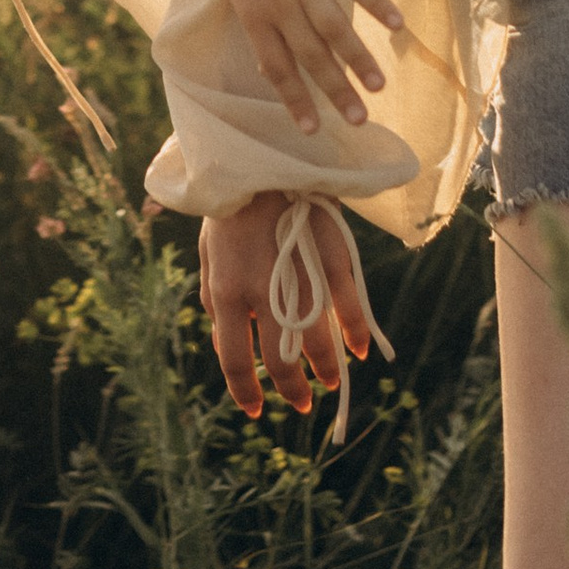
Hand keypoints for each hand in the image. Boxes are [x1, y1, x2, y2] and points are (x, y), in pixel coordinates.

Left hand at [200, 193, 372, 418]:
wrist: (261, 157)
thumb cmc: (230, 209)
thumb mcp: (208, 254)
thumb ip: (214, 300)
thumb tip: (224, 343)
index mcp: (226, 290)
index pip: (235, 358)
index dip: (245, 392)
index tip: (256, 411)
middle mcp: (261, 288)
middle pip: (280, 358)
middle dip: (291, 389)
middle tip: (299, 403)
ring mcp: (297, 272)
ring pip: (316, 337)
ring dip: (325, 368)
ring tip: (328, 382)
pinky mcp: (328, 253)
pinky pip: (348, 302)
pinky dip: (357, 330)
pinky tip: (360, 349)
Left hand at [210, 0, 400, 130]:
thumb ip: (258, 30)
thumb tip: (268, 73)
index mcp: (255, 15)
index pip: (277, 68)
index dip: (294, 100)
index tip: (312, 131)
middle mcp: (281, 3)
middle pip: (311, 56)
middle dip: (335, 91)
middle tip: (358, 121)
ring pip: (335, 28)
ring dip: (358, 59)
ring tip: (379, 86)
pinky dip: (377, 5)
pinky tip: (397, 26)